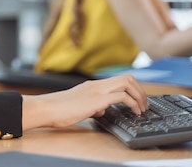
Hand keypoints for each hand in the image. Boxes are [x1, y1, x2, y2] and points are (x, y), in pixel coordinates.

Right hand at [21, 74, 146, 129]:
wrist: (47, 108)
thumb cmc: (58, 109)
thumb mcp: (79, 106)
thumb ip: (92, 105)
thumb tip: (101, 109)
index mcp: (93, 85)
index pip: (119, 80)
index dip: (133, 88)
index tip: (137, 100)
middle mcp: (97, 85)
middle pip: (128, 78)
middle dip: (140, 91)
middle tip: (144, 104)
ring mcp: (98, 90)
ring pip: (128, 83)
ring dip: (140, 96)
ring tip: (142, 109)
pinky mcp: (98, 99)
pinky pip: (122, 96)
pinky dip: (133, 103)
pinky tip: (133, 112)